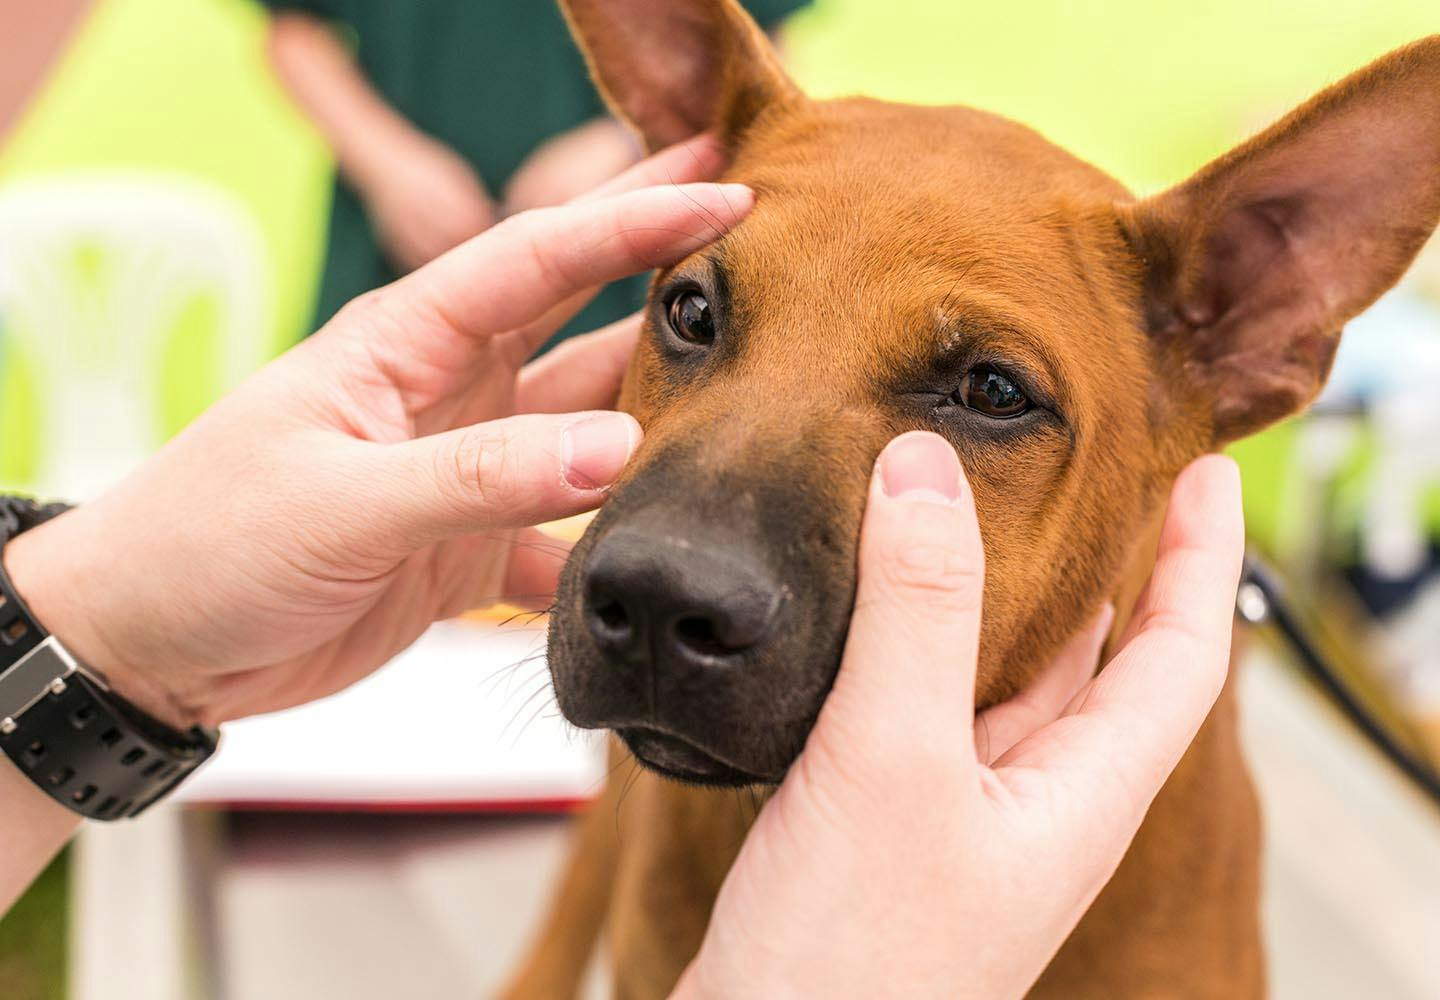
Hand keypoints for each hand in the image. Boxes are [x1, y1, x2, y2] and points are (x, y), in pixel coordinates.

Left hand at [4, 136, 744, 730]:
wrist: (150, 646)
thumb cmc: (205, 542)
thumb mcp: (341, 499)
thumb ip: (480, 475)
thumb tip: (617, 449)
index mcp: (407, 342)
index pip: (537, 258)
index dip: (633, 217)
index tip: (726, 185)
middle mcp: (451, 393)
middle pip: (581, 322)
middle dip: (667, 281)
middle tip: (767, 252)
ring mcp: (467, 471)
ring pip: (590, 431)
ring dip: (661, 420)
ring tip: (755, 404)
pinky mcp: (470, 549)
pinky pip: (567, 538)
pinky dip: (614, 547)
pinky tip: (668, 557)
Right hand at [678, 434, 1243, 998]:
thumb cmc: (850, 958)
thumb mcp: (892, 760)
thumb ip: (913, 612)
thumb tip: (922, 465)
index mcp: (1080, 796)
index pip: (1181, 656)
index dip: (1200, 557)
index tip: (1204, 472)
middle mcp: (1035, 806)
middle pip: (1103, 668)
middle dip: (1107, 571)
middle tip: (1091, 480)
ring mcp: (962, 819)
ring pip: (1008, 685)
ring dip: (1008, 603)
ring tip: (987, 523)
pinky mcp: (891, 825)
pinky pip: (928, 710)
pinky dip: (920, 645)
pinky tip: (878, 615)